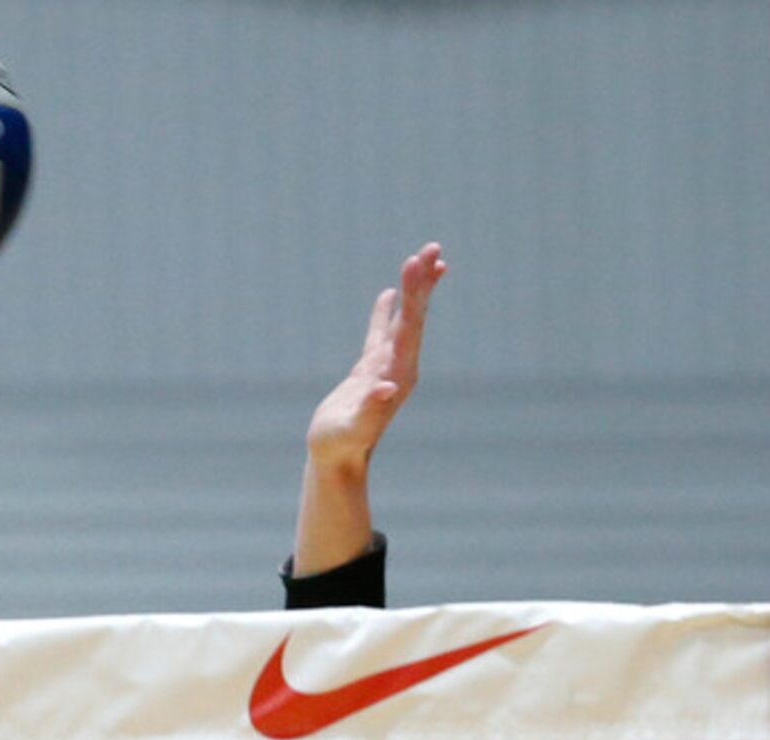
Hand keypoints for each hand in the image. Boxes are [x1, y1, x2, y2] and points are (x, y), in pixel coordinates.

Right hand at [306, 241, 445, 479]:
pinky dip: (388, 311)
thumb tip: (386, 387)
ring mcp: (386, 367)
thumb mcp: (353, 428)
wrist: (337, 462)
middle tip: (432, 247)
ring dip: (414, 290)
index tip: (415, 263)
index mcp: (397, 373)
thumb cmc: (340, 446)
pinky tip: (391, 293)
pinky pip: (381, 332)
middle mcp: (398, 366)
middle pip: (414, 317)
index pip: (409, 326)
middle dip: (422, 282)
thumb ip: (370, 409)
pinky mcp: (370, 371)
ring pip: (404, 320)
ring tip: (424, 259)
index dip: (414, 294)